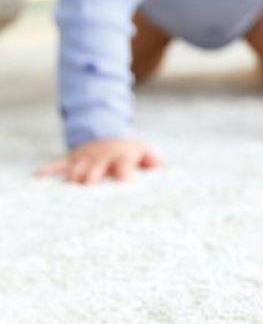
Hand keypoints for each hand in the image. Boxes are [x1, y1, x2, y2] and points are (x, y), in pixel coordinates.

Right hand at [35, 138, 160, 184]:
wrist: (107, 132)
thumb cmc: (129, 151)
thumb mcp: (143, 152)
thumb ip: (153, 161)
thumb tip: (163, 169)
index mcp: (122, 156)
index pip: (124, 165)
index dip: (123, 173)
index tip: (123, 184)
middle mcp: (102, 156)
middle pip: (96, 167)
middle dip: (92, 176)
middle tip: (87, 188)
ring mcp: (85, 157)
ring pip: (76, 168)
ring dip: (72, 178)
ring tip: (66, 191)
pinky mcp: (71, 159)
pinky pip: (57, 164)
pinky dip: (47, 171)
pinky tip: (36, 179)